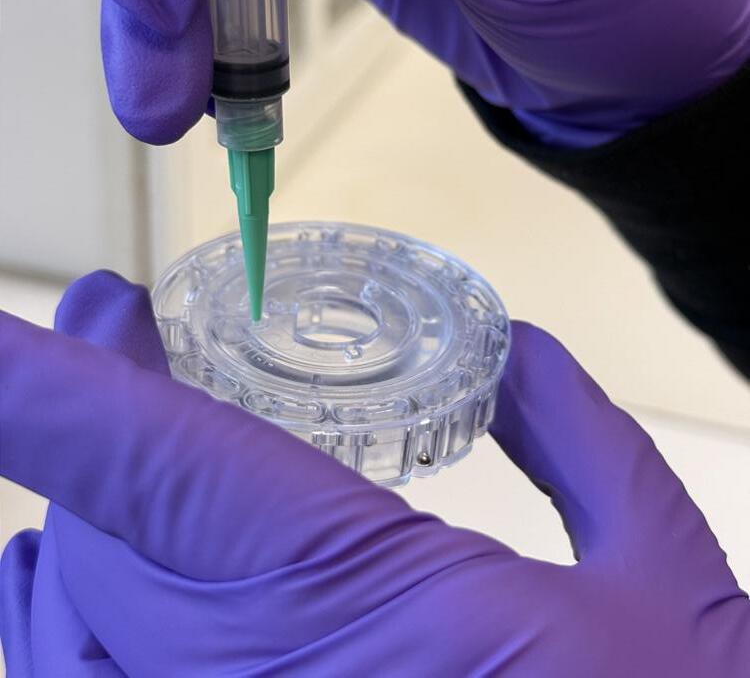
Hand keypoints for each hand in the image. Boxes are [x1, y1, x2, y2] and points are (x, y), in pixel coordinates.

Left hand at [1, 272, 747, 675]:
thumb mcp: (660, 582)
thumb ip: (583, 445)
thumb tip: (519, 354)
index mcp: (366, 602)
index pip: (161, 462)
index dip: (53, 383)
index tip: (20, 316)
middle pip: (104, 523)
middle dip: (93, 400)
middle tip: (126, 320)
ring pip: (64, 612)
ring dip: (79, 496)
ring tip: (119, 406)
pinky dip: (50, 613)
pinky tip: (58, 568)